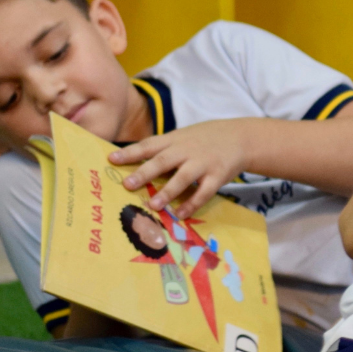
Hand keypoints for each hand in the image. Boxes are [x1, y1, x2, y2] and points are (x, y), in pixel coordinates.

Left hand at [111, 118, 254, 217]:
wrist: (241, 137)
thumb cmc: (204, 140)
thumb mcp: (183, 137)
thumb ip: (162, 150)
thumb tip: (132, 166)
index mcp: (175, 140)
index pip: (149, 145)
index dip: (130, 152)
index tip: (111, 159)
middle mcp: (187, 150)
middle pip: (163, 161)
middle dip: (144, 172)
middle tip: (127, 184)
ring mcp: (203, 163)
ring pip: (183, 177)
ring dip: (167, 191)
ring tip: (153, 205)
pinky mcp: (218, 175)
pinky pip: (204, 191)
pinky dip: (192, 203)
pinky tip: (180, 214)